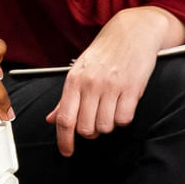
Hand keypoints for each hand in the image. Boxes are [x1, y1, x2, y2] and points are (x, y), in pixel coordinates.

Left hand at [48, 6, 184, 156]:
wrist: (133, 31)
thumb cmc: (105, 52)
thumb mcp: (79, 71)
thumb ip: (67, 98)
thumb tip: (51, 119)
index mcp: (74, 80)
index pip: (64, 118)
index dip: (64, 140)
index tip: (66, 151)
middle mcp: (91, 84)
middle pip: (85, 128)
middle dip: (90, 132)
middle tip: (94, 123)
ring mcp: (112, 87)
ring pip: (105, 126)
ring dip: (107, 125)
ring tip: (109, 111)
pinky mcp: (133, 88)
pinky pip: (125, 119)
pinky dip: (123, 119)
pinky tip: (123, 107)